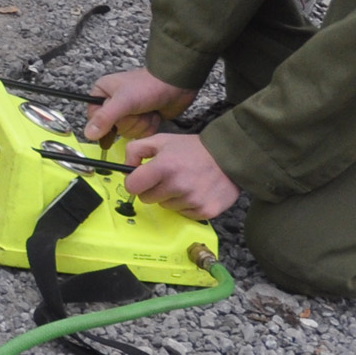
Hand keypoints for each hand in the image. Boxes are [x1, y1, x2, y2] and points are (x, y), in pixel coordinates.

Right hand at [84, 67, 195, 143]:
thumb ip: (105, 118)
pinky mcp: (142, 119)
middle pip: (114, 128)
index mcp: (102, 93)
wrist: (176, 84)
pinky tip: (154, 115)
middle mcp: (113, 103)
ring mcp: (129, 112)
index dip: (107, 123)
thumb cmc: (148, 86)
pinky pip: (141, 134)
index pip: (94, 118)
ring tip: (148, 110)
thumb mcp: (124, 101)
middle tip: (138, 110)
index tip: (119, 118)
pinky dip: (150, 126)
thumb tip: (88, 134)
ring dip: (142, 124)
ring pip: (129, 132)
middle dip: (130, 121)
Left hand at [122, 131, 240, 220]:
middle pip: (147, 199)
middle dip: (152, 189)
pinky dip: (186, 205)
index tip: (141, 178)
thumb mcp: (160, 140)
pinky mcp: (206, 211)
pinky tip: (195, 191)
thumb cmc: (192, 149)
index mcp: (163, 167)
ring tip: (184, 182)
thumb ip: (135, 150)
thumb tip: (126, 169)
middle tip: (166, 178)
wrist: (229, 157)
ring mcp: (193, 200)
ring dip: (170, 197)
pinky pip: (183, 214)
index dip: (134, 182)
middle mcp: (177, 186)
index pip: (132, 186)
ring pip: (165, 206)